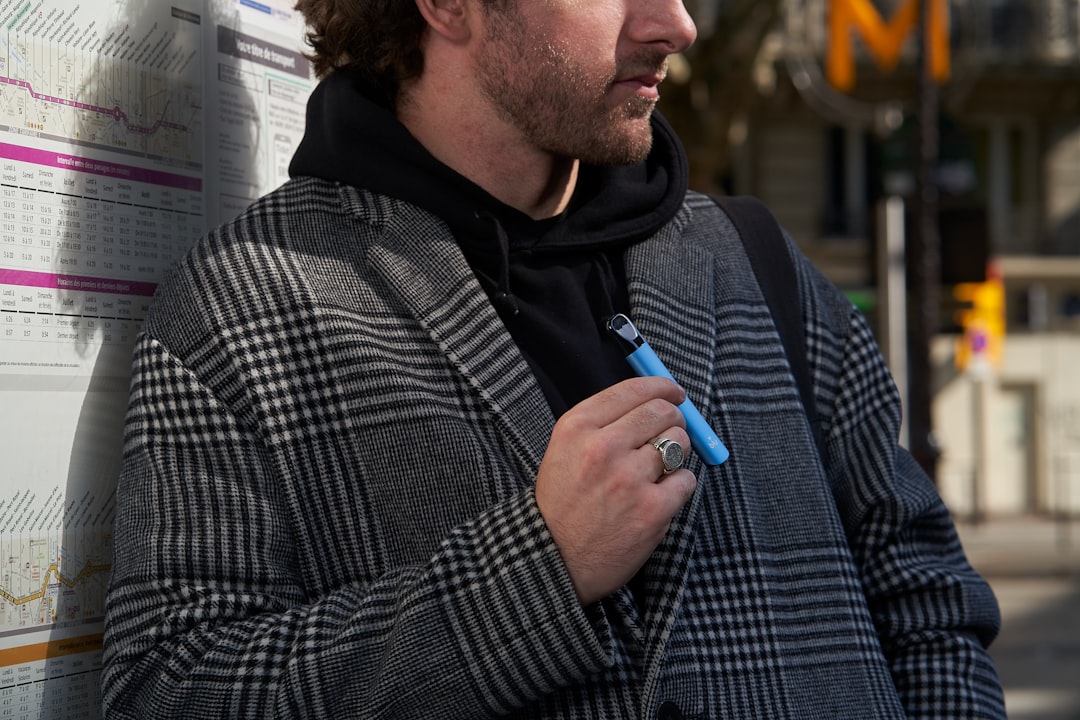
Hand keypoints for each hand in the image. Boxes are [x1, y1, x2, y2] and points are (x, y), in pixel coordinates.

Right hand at [534, 377, 696, 604]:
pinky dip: (679, 486)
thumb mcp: (565, 450)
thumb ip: (605, 423)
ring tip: (657, 471)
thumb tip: (657, 401)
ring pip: (679, 443)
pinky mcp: (652, 510)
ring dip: (676, 454)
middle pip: (662, 412)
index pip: (633, 390)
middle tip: (672, 431)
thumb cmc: (562, 503)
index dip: (662, 387)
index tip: (675, 392)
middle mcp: (603, 448)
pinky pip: (686, 480)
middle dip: (674, 419)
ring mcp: (629, 479)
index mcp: (577, 427)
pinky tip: (659, 496)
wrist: (553, 559)